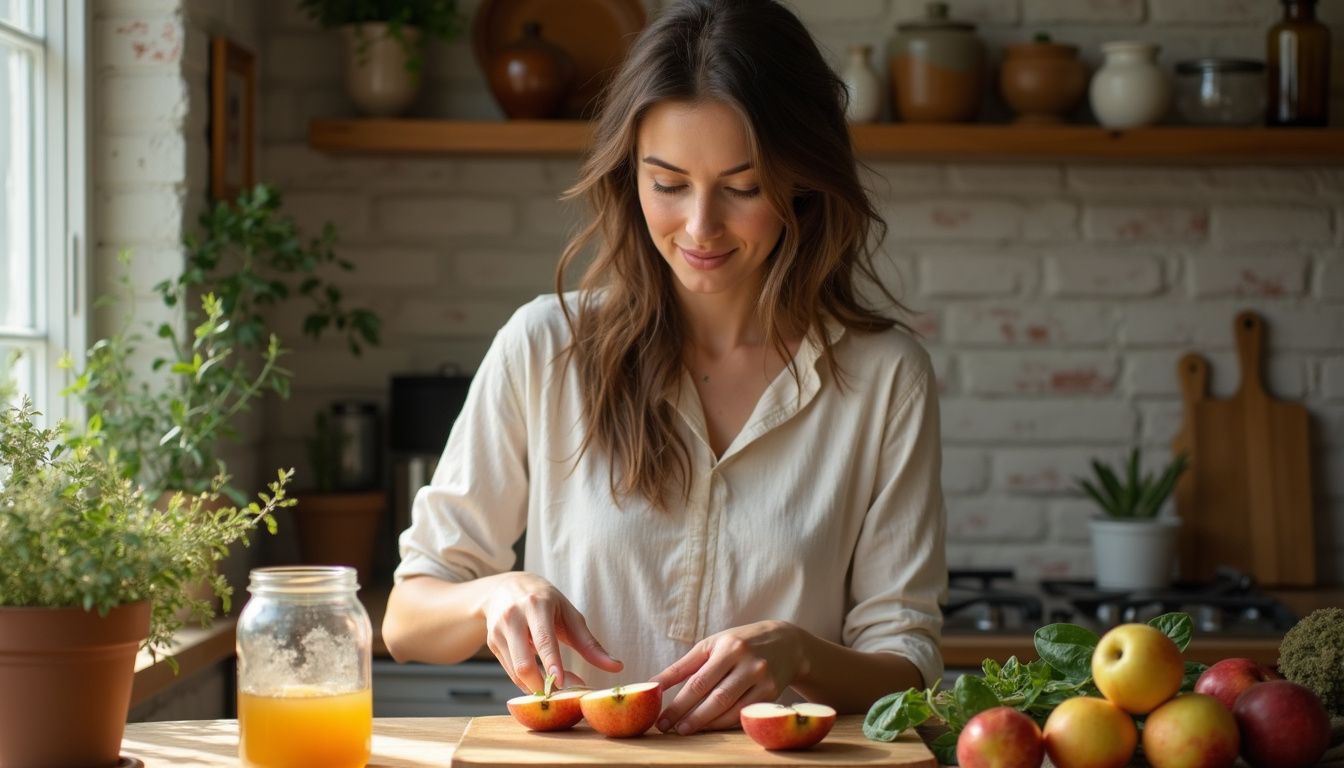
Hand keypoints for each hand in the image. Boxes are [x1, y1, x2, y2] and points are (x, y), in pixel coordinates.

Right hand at [482, 571, 622, 692]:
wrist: (505, 587)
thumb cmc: (545, 601)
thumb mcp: (569, 614)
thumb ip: (590, 643)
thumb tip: (616, 667)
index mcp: (536, 605)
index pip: (543, 639)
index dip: (552, 663)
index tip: (562, 682)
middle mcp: (513, 617)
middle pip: (524, 663)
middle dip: (543, 685)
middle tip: (564, 697)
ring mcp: (498, 631)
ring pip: (516, 672)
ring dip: (537, 687)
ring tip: (558, 690)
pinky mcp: (492, 643)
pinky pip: (511, 672)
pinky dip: (528, 682)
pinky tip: (543, 681)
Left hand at [650, 620, 806, 734]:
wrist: (787, 643)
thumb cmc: (739, 643)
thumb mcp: (712, 645)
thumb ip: (683, 666)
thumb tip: (654, 685)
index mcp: (729, 648)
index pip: (699, 681)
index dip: (678, 704)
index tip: (662, 719)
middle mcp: (748, 663)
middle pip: (715, 698)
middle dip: (690, 717)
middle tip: (671, 729)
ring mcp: (763, 680)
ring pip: (730, 710)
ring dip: (706, 724)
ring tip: (686, 729)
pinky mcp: (773, 695)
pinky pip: (744, 715)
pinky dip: (725, 723)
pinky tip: (710, 727)